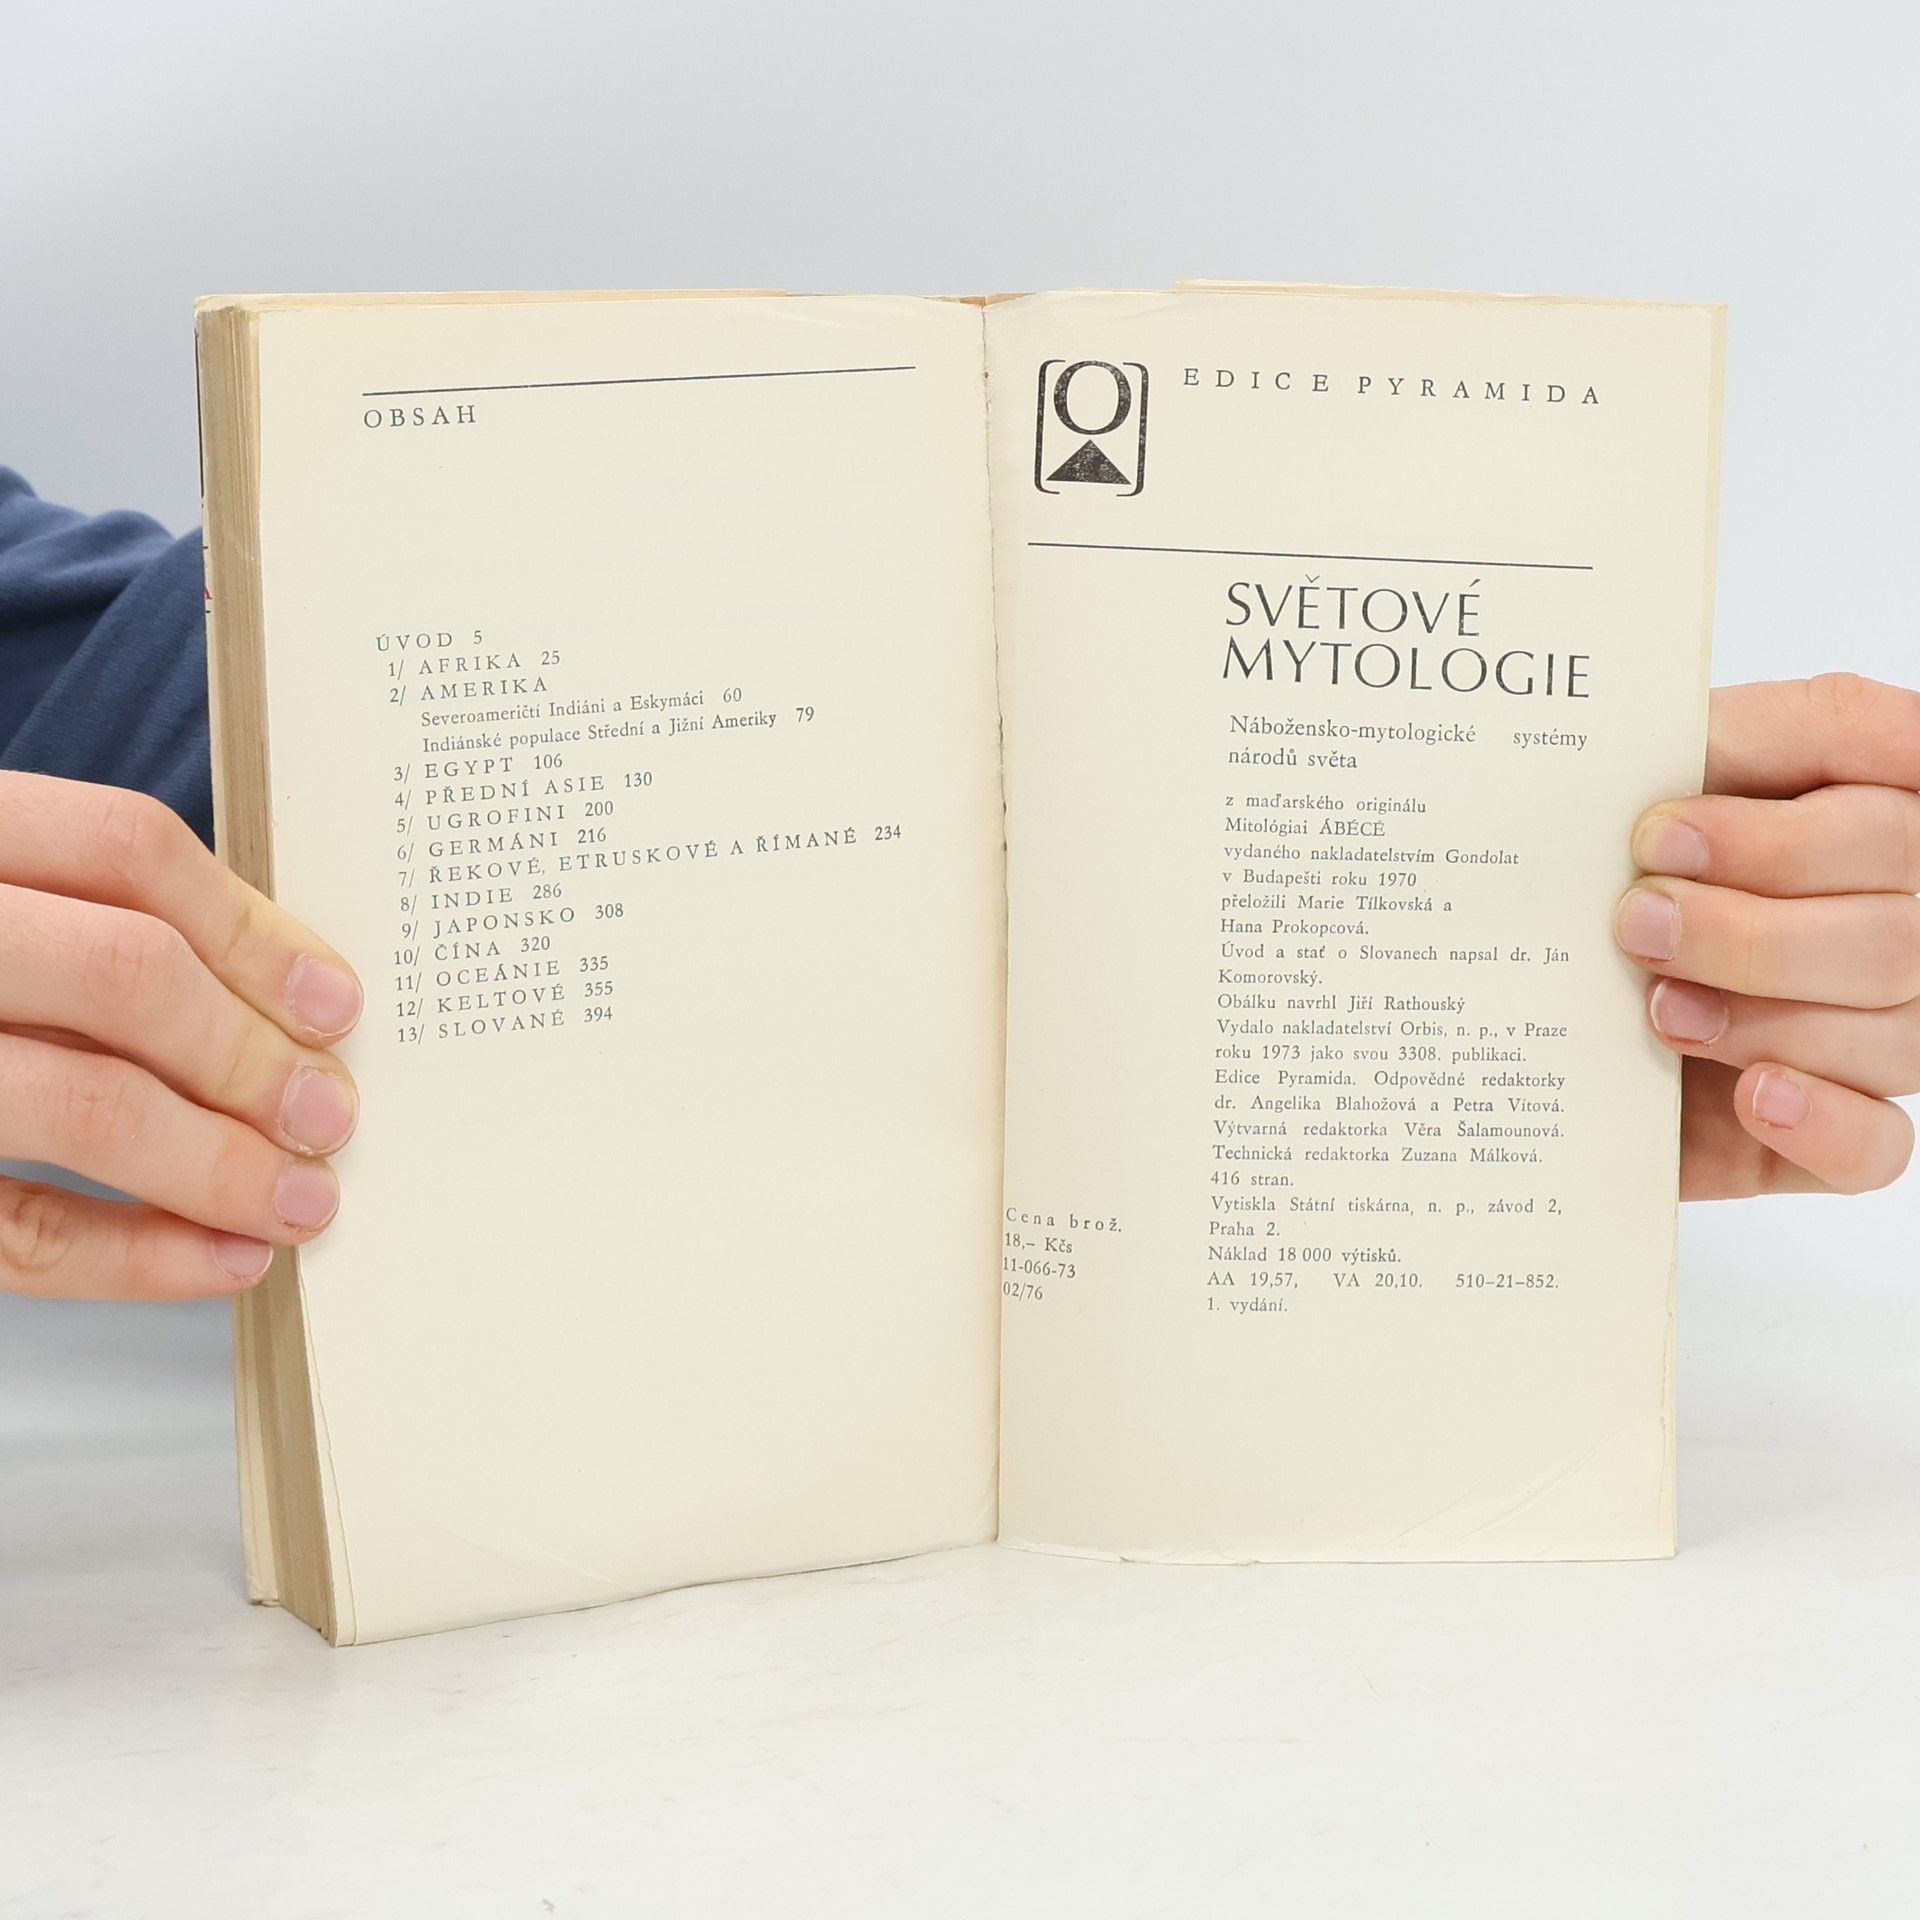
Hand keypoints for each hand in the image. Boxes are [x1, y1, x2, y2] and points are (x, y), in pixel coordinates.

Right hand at [0, 773, 359, 1297]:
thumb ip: (75, 913)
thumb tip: (278, 984)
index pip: (126, 850)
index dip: (252, 927)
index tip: (333, 1001)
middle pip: (125, 972)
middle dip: (251, 1053)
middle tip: (329, 1113)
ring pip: (81, 1101)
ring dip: (217, 1162)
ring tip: (300, 1199)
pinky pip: (18, 1233)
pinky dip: (139, 1257)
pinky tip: (220, 1260)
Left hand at [1616, 674, 1918, 1197]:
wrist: (1536, 1007)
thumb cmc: (1608, 874)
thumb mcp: (1636, 788)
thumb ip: (1689, 747)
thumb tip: (1654, 735)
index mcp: (1876, 802)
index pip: (1899, 775)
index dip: (1786, 821)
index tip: (1660, 831)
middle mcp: (1906, 913)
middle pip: (1903, 920)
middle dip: (1753, 925)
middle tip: (1635, 920)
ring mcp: (1885, 1028)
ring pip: (1893, 1023)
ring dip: (1762, 1011)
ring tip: (1654, 1005)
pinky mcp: (1836, 1134)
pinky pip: (1878, 1145)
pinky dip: (1818, 1118)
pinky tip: (1752, 1091)